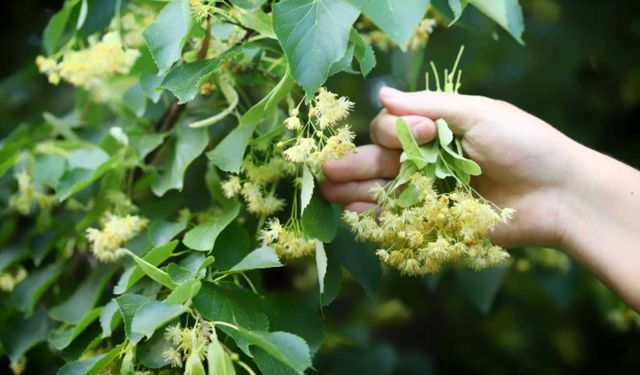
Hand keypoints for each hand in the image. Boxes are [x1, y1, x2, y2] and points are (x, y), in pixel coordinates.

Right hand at [321, 87, 581, 248]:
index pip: (392, 129)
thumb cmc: (523, 144)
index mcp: (433, 130)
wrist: (558, 194)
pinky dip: (375, 217)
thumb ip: (428, 106)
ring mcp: (428, 192)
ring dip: (354, 191)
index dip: (395, 132)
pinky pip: (399, 218)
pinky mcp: (436, 221)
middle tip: (325, 170)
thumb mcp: (477, 113)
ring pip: (382, 190)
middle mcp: (425, 160)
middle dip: (352, 165)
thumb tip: (382, 94)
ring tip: (328, 193)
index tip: (427, 134)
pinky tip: (353, 214)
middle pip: (378, 161)